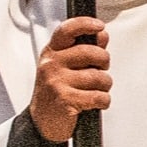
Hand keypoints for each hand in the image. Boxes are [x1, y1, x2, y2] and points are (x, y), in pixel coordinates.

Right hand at [30, 16, 109, 142]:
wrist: (42, 121)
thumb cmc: (56, 92)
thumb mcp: (64, 66)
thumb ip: (83, 50)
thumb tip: (102, 35)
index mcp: (51, 52)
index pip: (67, 30)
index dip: (85, 24)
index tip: (99, 27)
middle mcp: (51, 64)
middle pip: (91, 53)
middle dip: (104, 63)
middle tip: (101, 71)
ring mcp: (57, 81)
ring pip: (99, 77)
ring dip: (104, 86)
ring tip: (96, 90)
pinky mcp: (65, 100)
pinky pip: (99, 96)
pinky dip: (104, 101)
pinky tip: (97, 102)